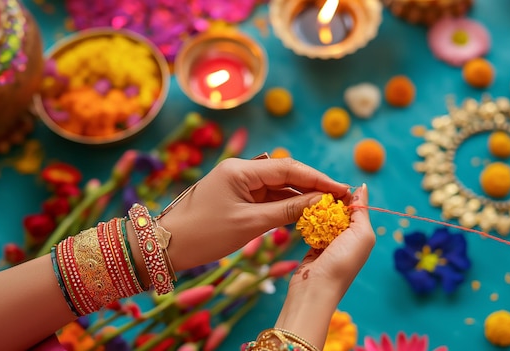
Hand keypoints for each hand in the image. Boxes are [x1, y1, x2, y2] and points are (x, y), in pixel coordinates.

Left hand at [159, 157, 349, 270]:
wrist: (168, 245)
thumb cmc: (205, 233)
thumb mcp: (250, 223)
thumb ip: (287, 212)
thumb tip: (320, 203)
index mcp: (241, 170)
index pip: (288, 168)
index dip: (318, 179)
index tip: (341, 189)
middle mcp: (241, 170)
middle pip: (285, 174)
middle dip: (312, 186)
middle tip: (339, 199)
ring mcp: (239, 183)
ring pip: (278, 187)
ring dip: (300, 197)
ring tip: (327, 208)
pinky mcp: (237, 196)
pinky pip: (267, 197)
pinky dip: (285, 205)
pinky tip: (304, 213)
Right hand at [274, 183, 375, 347]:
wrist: (315, 289)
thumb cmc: (342, 262)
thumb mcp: (361, 234)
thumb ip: (362, 211)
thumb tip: (362, 186)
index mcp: (362, 234)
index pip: (355, 206)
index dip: (345, 195)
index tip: (331, 185)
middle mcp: (347, 238)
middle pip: (338, 211)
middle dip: (329, 201)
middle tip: (317, 191)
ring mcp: (330, 242)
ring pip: (323, 218)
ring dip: (317, 211)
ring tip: (308, 200)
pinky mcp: (314, 246)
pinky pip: (311, 227)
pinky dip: (308, 221)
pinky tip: (302, 213)